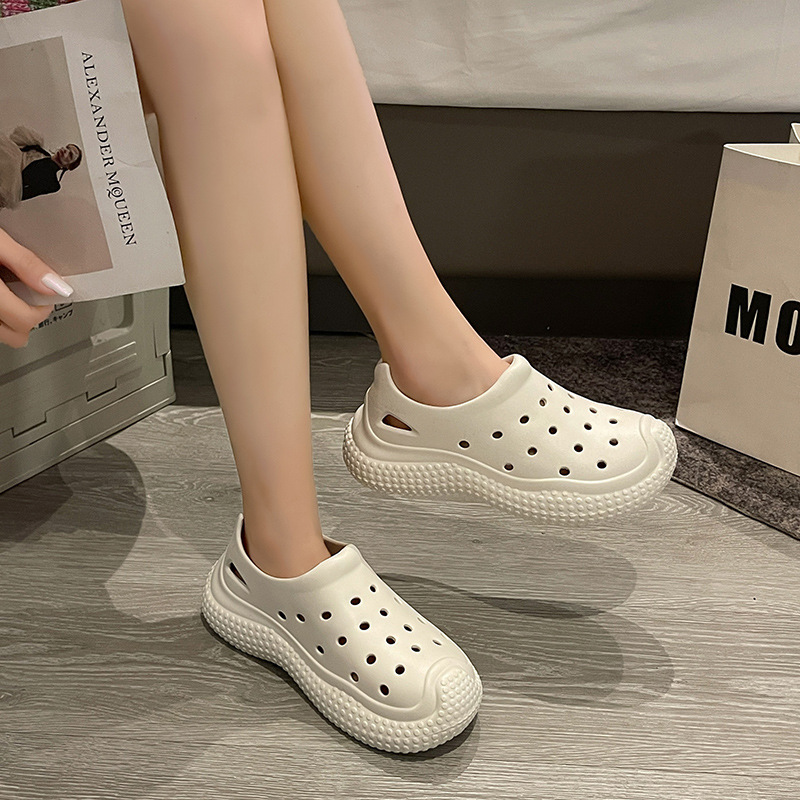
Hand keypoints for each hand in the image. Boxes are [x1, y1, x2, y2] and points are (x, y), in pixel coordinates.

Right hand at [0, 227, 72, 348]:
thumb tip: (55, 286)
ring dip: (11, 320)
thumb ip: (25, 263)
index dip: (43, 307)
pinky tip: (0, 295)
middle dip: (29, 316)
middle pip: (15, 335)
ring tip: (10, 292)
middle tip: (31, 293)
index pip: (25, 320)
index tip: (47, 292)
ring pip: (0, 334)